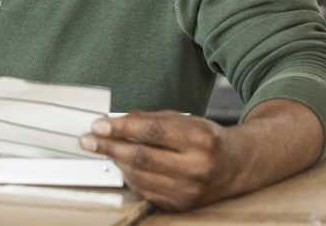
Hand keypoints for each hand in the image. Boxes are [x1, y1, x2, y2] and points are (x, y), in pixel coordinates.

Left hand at [79, 110, 239, 211]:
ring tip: (104, 150)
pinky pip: (146, 191)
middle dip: (110, 147)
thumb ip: (153, 119)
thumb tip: (119, 120)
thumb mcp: (187, 120)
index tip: (100, 124)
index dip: (122, 128)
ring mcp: (189, 190)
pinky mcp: (181, 205)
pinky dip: (130, 177)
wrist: (236, 166)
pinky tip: (122, 165)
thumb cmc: (208, 139)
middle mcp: (196, 167)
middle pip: (143, 157)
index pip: (153, 132)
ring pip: (140, 177)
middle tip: (89, 140)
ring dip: (117, 162)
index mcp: (200, 139)